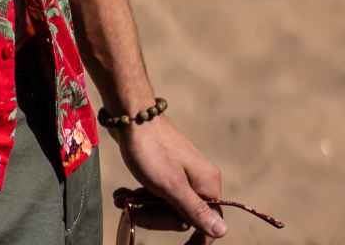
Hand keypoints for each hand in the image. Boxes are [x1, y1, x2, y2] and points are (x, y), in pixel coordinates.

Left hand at [109, 116, 227, 244]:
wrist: (130, 113)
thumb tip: (223, 231)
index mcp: (207, 184)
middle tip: (129, 210)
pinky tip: (122, 195)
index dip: (194, 241)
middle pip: (181, 216)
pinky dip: (140, 195)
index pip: (206, 225)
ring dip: (143, 206)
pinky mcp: (165, 166)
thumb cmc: (150, 149)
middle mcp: (199, 179)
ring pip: (165, 204)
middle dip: (154, 216)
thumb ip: (195, 210)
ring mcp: (181, 172)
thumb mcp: (170, 186)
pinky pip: (157, 191)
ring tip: (121, 199)